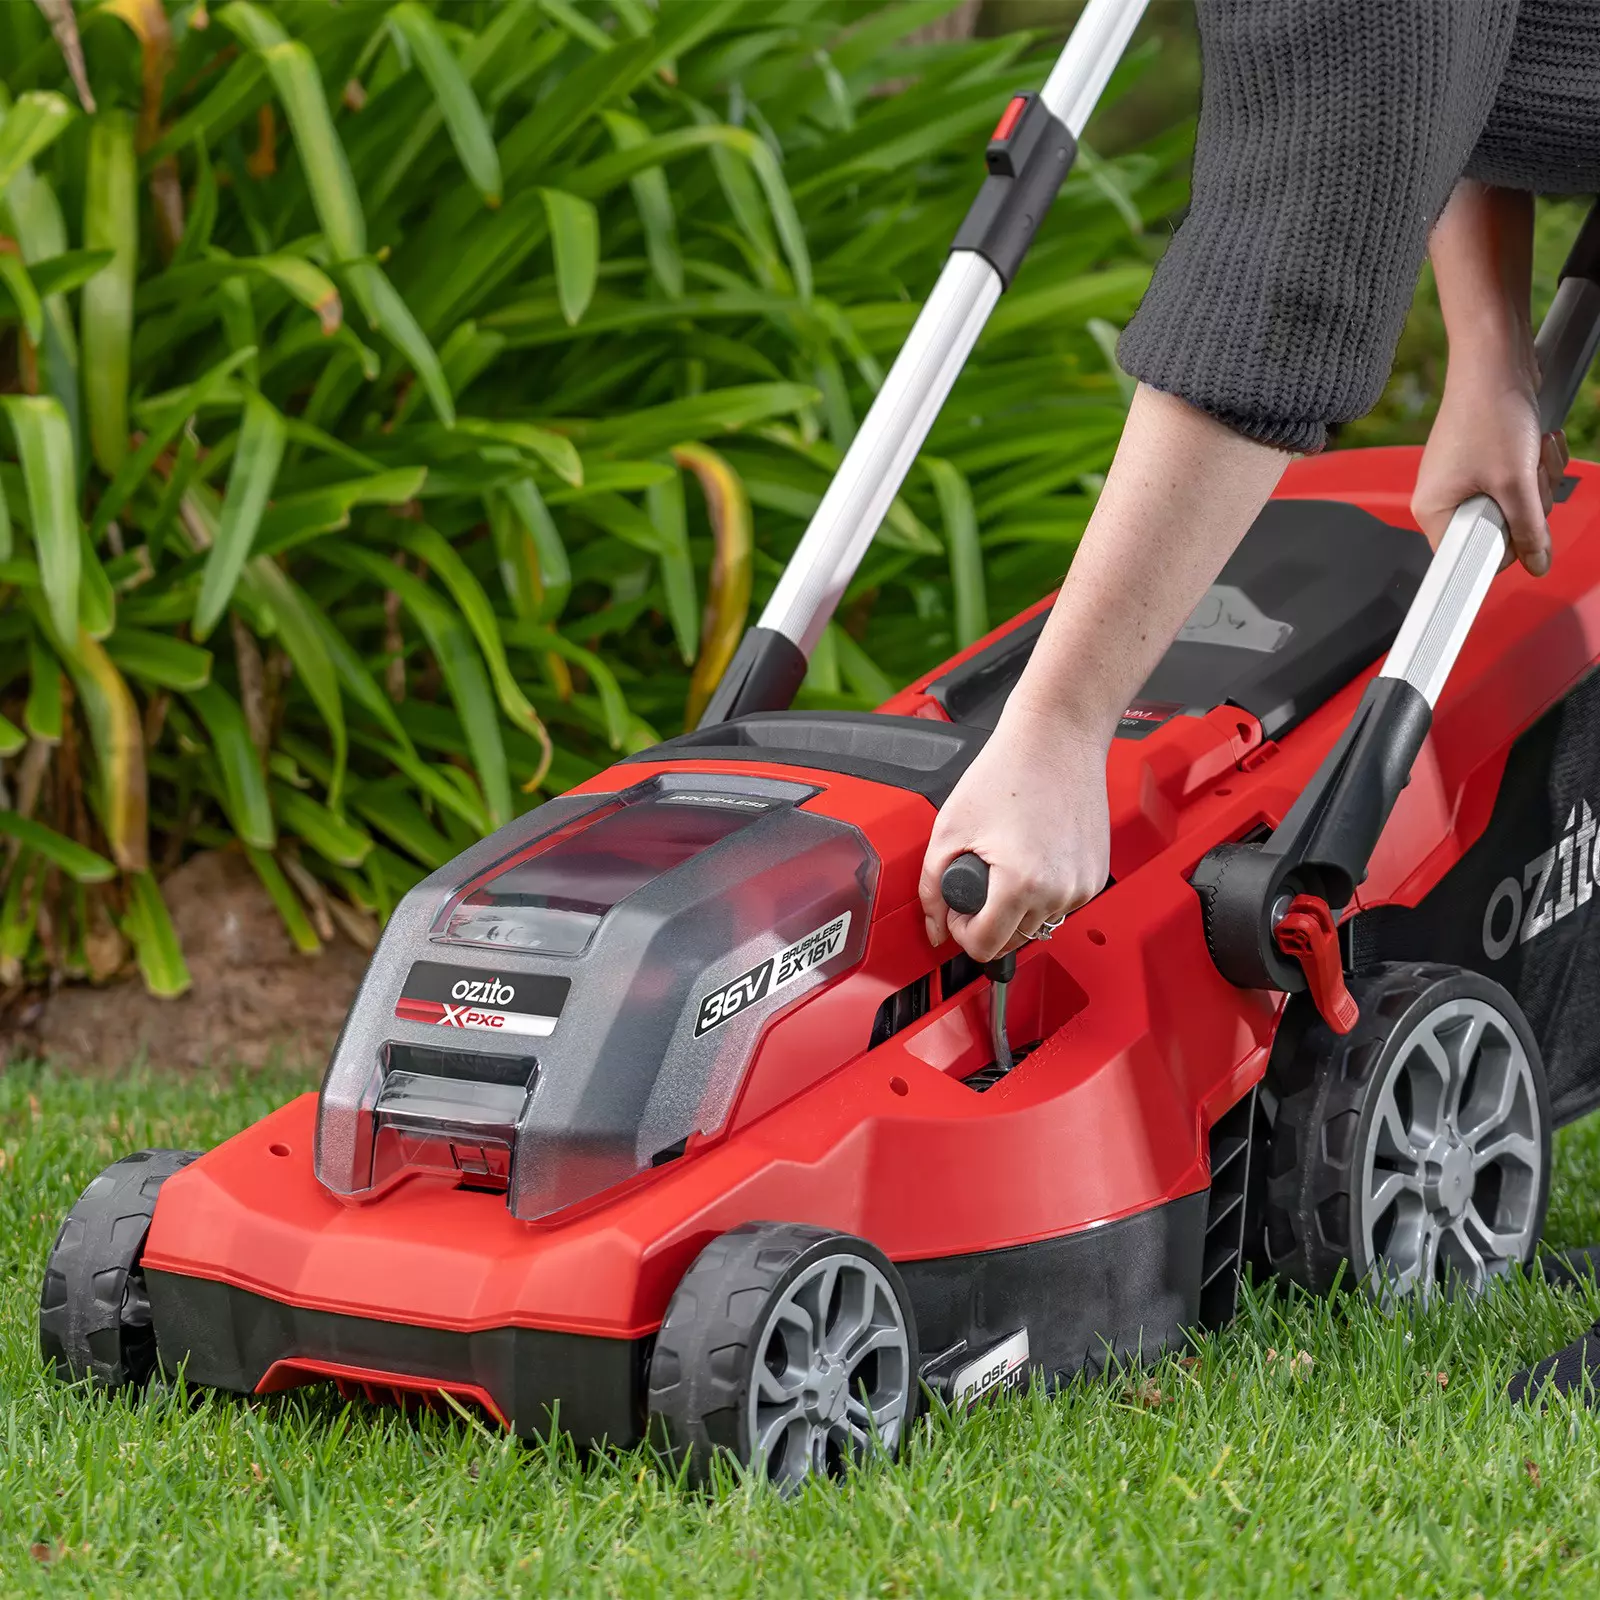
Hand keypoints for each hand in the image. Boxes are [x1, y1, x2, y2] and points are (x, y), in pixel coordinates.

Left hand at [919, 707, 1109, 962]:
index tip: (958, 907)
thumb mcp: (950, 830)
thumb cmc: (1007, 771)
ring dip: (1016, 909)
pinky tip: (1031, 859)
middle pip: (1012, 941)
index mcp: (1023, 884)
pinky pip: (1061, 905)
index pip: (985, 947)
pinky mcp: (1097, 876)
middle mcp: (1060, 891)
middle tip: (978, 879)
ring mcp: (1083, 885)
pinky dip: (1042, 894)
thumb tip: (935, 929)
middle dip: (987, 919)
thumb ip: (932, 888)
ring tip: (1006, 864)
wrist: (1057, 739)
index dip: (962, 930)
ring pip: (1038, 925)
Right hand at [1411, 331, 1565, 576]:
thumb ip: (1529, 529)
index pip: (1470, 560)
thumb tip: (1538, 563)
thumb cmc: (1489, 414)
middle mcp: (1443, 499)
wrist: (1496, 364)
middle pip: (1498, 532)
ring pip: (1514, 507)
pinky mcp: (1484, 464)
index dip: (1504, 548)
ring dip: (1537, 482)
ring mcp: (1464, 481)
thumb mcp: (1515, 481)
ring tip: (1532, 454)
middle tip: (1527, 479)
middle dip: (1528, 507)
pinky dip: (1535, 467)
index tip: (1522, 536)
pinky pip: (1517, 484)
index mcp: (1432, 510)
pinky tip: (1535, 445)